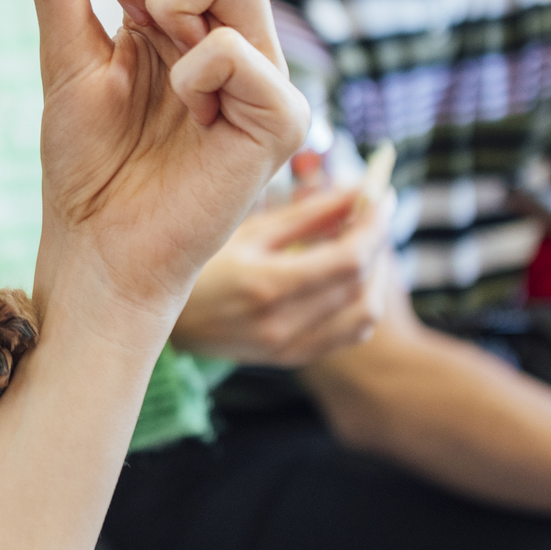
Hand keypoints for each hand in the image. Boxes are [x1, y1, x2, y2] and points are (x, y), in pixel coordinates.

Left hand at [0, 0, 309, 336]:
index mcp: (177, 9)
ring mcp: (260, 68)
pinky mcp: (279, 118)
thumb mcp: (65, 57)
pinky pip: (237, 49)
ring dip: (165, 2)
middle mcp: (225, 26)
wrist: (98, 255)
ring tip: (155, 69)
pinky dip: (193, 72)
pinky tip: (186, 114)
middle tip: (111, 12)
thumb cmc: (89, 168)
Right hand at [173, 188, 392, 367]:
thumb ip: (307, 214)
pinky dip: (361, 302)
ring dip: (375, 275)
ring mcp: (288, 348)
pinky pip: (349, 334)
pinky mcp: (293, 358)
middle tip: (375, 211)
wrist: (167, 322)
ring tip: (363, 244)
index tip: (382, 197)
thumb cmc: (199, 266)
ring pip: (364, 314)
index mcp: (265, 287)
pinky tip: (350, 279)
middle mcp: (281, 325)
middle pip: (360, 284)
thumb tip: (357, 191)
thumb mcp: (247, 231)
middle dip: (377, 242)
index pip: (348, 260)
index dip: (374, 226)